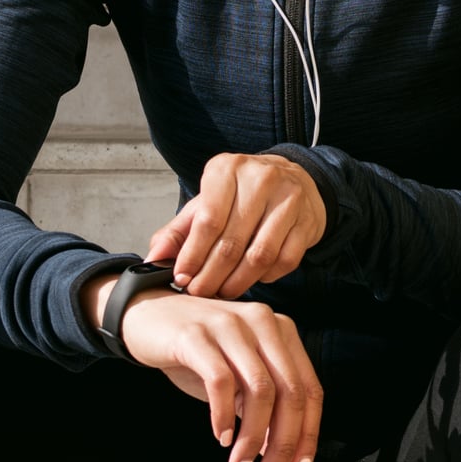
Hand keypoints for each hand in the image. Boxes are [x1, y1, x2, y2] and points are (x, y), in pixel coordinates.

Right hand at [89, 277, 322, 461]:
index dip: (308, 437)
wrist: (144, 315)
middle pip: (291, 392)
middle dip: (283, 445)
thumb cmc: (196, 351)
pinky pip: (220, 381)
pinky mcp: (197, 334)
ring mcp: (230, 324)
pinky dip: (222, 416)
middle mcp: (262, 321)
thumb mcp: (237, 376)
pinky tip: (219, 438)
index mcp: (281, 331)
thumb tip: (282, 453)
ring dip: (253, 438)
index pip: (310, 390)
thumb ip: (264, 404)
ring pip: (260, 390)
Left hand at [144, 152, 326, 299]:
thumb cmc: (240, 195)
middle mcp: (260, 179)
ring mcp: (288, 199)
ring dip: (237, 282)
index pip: (207, 220)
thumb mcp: (205, 203)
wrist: (292, 178)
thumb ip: (177, 231)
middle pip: (232, 242)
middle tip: (200, 292)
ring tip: (223, 292)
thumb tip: (153, 259)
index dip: (192, 255)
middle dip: (211, 276)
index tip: (182, 278)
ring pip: (259, 256)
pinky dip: (265, 277)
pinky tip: (252, 278)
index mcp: (227, 169)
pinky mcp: (308, 221)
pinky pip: (284, 261)